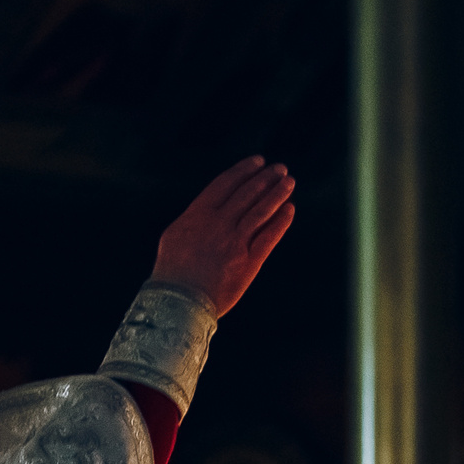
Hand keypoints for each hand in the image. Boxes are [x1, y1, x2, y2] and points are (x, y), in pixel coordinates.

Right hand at [152, 157, 294, 317]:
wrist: (179, 302)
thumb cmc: (173, 272)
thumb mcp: (175, 235)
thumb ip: (195, 218)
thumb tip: (210, 207)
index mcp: (198, 214)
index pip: (226, 184)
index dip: (244, 170)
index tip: (258, 161)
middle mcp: (218, 224)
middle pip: (247, 194)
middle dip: (266, 178)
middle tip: (280, 168)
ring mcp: (235, 243)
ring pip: (261, 211)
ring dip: (277, 193)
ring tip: (289, 182)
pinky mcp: (249, 263)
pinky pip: (269, 237)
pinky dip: (281, 222)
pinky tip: (290, 209)